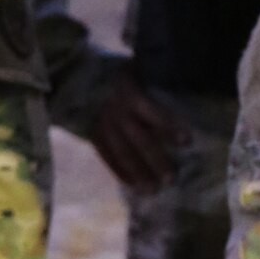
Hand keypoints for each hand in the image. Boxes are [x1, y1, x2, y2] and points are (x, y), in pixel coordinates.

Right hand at [89, 67, 189, 189]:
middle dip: (156, 160)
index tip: (187, 142)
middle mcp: (117, 114)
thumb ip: (148, 80)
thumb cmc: (110, 70)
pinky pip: (107, 158)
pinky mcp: (93, 137)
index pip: (153, 114)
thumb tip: (177, 84)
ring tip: (152, 190)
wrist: (72, 75)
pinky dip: (119, 172)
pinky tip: (132, 185)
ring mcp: (104, 127)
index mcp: (129, 95)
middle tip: (171, 179)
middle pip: (140, 141)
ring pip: (123, 154)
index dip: (170, 128)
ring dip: (138, 173)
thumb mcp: (131, 68)